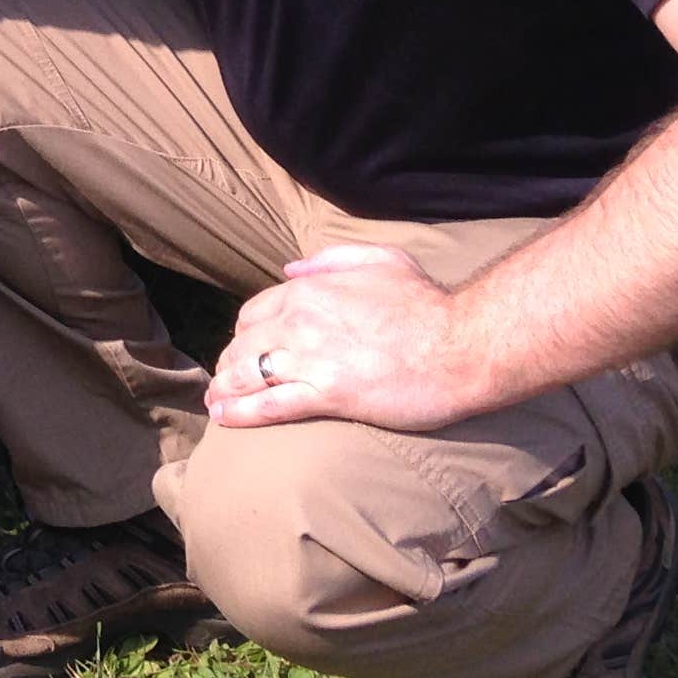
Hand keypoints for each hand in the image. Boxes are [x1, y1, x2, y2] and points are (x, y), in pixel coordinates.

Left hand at [203, 244, 498, 433]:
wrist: (461, 344)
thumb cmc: (428, 303)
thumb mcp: (381, 260)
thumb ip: (331, 259)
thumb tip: (291, 268)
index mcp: (310, 289)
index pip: (254, 312)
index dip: (245, 332)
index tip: (245, 346)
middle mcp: (300, 320)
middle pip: (243, 343)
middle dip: (230, 361)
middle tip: (226, 379)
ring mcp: (310, 358)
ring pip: (248, 374)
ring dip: (226, 388)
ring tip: (215, 401)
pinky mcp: (326, 395)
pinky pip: (269, 405)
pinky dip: (241, 412)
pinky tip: (225, 418)